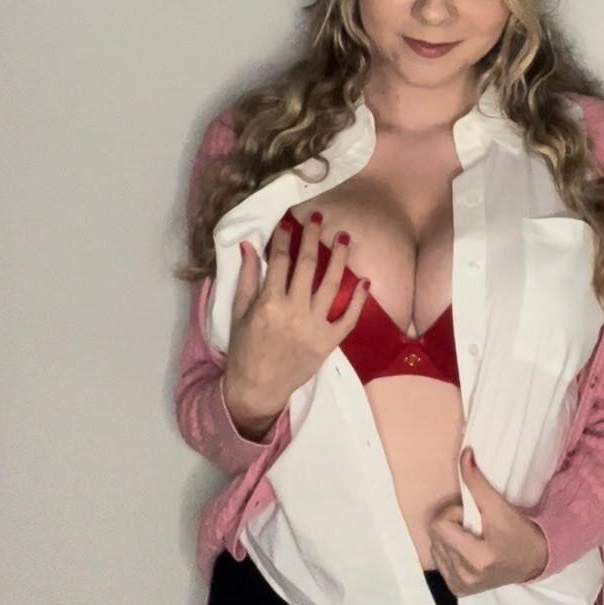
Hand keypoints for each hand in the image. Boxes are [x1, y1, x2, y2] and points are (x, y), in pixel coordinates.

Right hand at [223, 211, 370, 412]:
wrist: (257, 388)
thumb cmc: (245, 349)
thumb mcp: (239, 312)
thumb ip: (247, 278)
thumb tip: (248, 245)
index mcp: (268, 304)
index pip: (279, 261)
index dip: (283, 239)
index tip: (288, 222)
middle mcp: (294, 312)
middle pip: (307, 266)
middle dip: (312, 237)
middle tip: (318, 216)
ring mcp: (314, 327)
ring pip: (332, 285)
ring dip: (339, 258)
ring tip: (343, 237)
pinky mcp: (329, 342)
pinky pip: (349, 318)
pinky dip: (358, 299)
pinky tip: (364, 280)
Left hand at [427, 447, 549, 596]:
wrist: (535, 560)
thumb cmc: (519, 532)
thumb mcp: (499, 507)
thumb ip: (477, 482)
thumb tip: (464, 454)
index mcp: (477, 559)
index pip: (439, 526)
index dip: (453, 513)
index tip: (472, 514)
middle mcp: (465, 577)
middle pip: (434, 536)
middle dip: (451, 524)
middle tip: (473, 525)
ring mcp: (461, 586)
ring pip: (434, 547)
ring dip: (449, 537)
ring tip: (472, 538)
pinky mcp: (459, 590)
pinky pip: (439, 561)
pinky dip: (449, 551)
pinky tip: (468, 550)